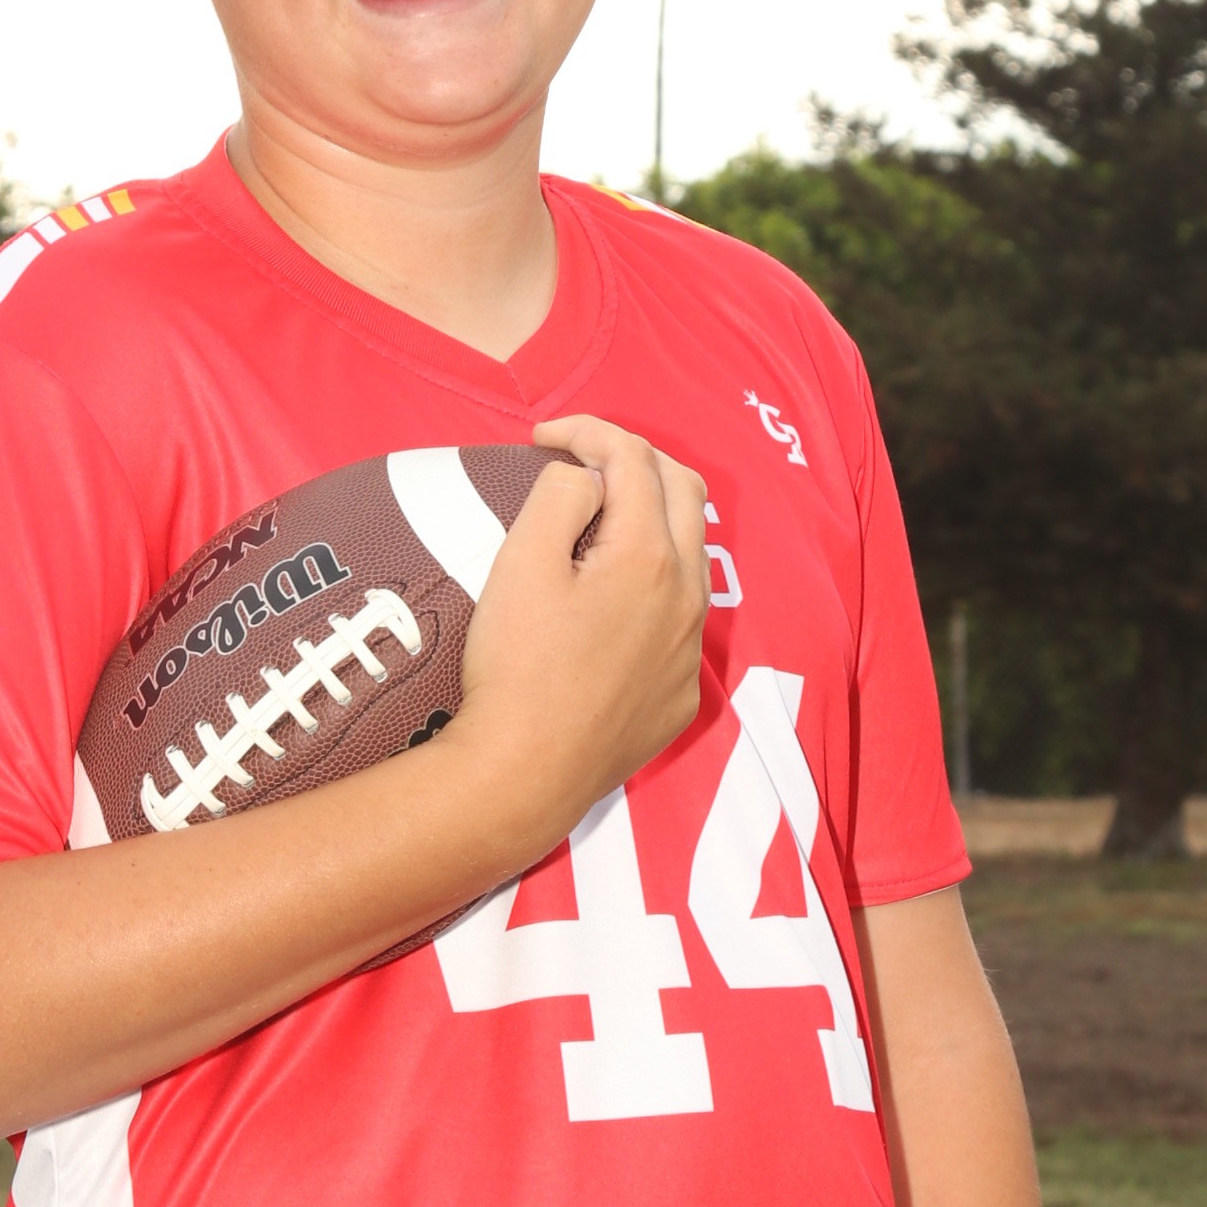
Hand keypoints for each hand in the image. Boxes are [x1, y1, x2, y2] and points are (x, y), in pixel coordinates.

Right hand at [452, 417, 709, 864]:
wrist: (523, 775)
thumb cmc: (516, 667)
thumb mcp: (522, 562)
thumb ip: (561, 496)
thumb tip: (587, 476)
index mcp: (650, 555)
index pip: (633, 459)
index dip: (587, 431)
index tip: (540, 437)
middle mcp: (687, 598)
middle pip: (684, 492)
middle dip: (635, 459)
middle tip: (581, 462)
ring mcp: (689, 651)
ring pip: (690, 558)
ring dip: (651, 521)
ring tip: (599, 522)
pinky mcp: (677, 695)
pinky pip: (678, 621)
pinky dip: (650, 588)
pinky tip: (607, 605)